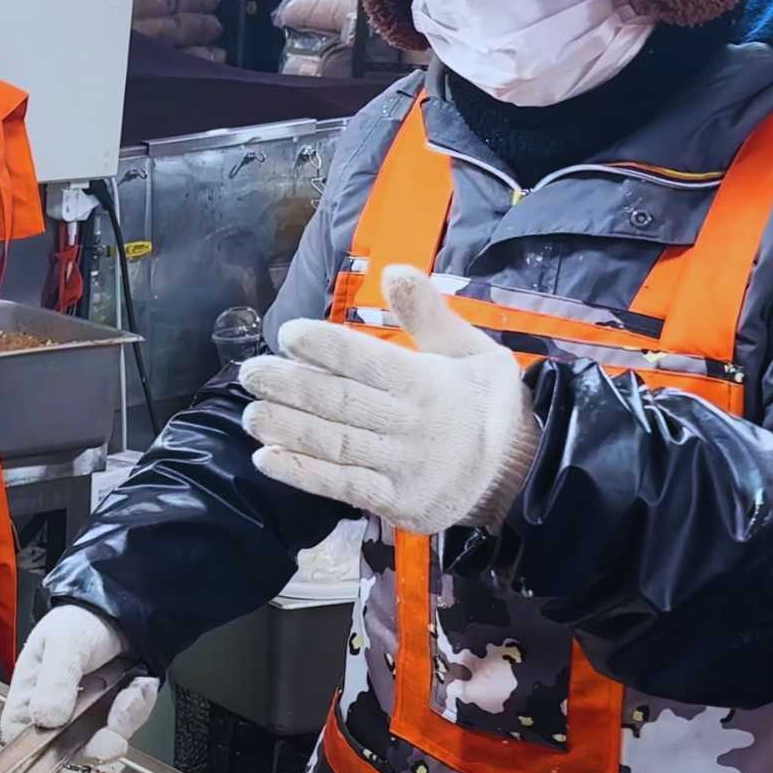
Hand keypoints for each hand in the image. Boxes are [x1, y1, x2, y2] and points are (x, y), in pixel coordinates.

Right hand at [0, 604, 158, 767]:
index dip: (32, 763)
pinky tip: (141, 684)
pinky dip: (139, 705)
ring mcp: (87, 715)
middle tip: (115, 742)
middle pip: (69, 748)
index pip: (22, 736)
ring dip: (124, 717)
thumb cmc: (79, 621)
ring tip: (135, 689)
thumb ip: (55, 679)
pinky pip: (128, 723)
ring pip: (105, 738)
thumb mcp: (63, 643)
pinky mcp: (113, 713)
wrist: (122, 608)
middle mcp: (56, 712)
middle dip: (96, 745)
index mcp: (30, 695)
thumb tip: (46, 719)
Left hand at [238, 264, 538, 534]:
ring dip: (289, 430)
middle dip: (293, 387)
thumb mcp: (473, 350)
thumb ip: (431, 314)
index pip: (371, 361)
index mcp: (428, 383)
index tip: (288, 334)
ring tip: (251, 414)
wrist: (521, 473)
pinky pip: (343, 487)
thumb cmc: (486, 404)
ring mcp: (401, 467)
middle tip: (250, 372)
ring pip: (336, 445)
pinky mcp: (395, 501)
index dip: (328, 348)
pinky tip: (267, 458)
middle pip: (343, 403)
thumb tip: (395, 270)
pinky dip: (303, 475)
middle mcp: (411, 425)